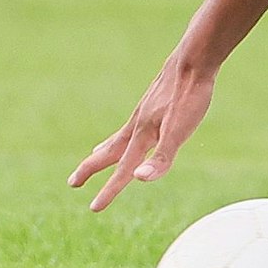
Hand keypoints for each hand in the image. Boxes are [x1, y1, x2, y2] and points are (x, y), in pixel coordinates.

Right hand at [68, 58, 215, 211]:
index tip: (93, 209)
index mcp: (143, 135)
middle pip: (109, 152)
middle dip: (91, 169)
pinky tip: (135, 128)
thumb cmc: (190, 96)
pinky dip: (126, 132)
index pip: (124, 170)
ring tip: (96, 153)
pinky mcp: (154, 101)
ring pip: (119, 136)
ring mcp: (144, 111)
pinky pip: (134, 123)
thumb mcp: (180, 131)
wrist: (195, 58)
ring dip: (105, 150)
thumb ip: (161, 157)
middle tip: (72, 183)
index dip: (110, 191)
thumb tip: (137, 179)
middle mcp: (138, 124)